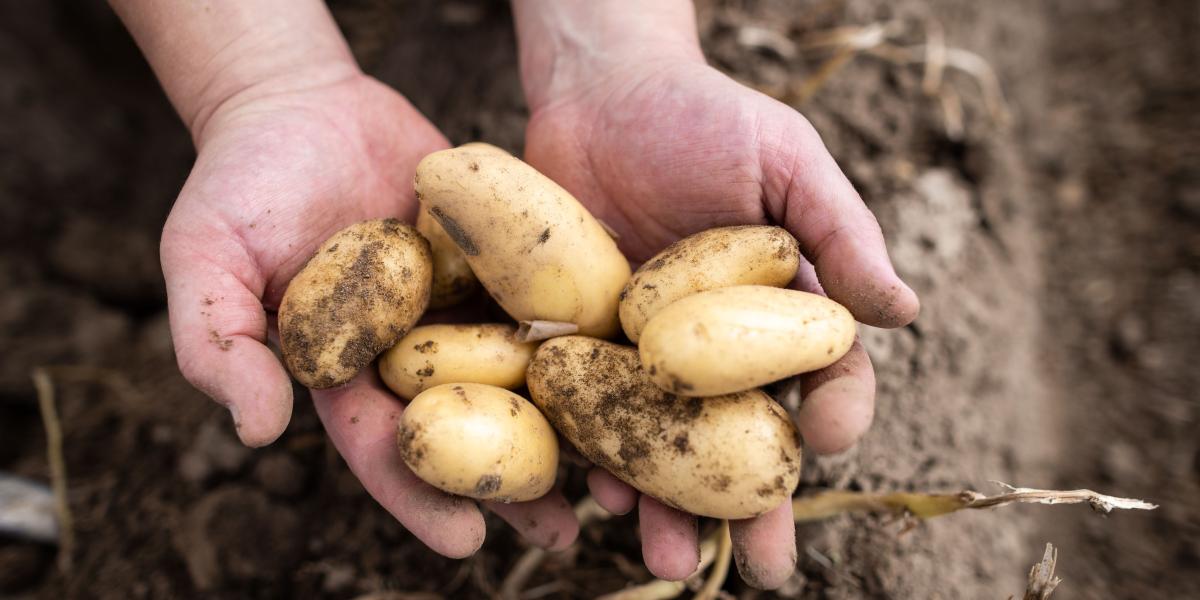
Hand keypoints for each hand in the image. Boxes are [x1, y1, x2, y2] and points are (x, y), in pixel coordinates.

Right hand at [161, 71, 577, 557]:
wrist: (300, 101)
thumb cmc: (242, 179)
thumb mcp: (204, 256)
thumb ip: (217, 342)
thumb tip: (257, 432)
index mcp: (342, 371)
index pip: (383, 445)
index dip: (421, 495)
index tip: (466, 542)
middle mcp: (407, 350)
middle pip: (464, 427)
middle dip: (508, 484)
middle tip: (562, 535)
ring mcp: (455, 305)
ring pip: (514, 376)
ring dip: (561, 426)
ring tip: (614, 481)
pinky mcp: (495, 257)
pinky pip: (541, 298)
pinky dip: (578, 335)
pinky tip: (623, 367)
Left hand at [523, 57, 918, 585]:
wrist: (598, 92)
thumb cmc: (703, 115)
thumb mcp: (785, 159)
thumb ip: (841, 231)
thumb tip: (903, 313)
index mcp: (779, 308)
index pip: (823, 375)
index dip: (836, 413)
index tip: (831, 442)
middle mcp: (716, 346)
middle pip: (742, 436)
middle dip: (753, 504)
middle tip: (764, 568)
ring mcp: (646, 354)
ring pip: (664, 445)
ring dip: (668, 508)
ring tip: (670, 561)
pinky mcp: (581, 347)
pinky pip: (590, 415)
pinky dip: (594, 459)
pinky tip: (597, 495)